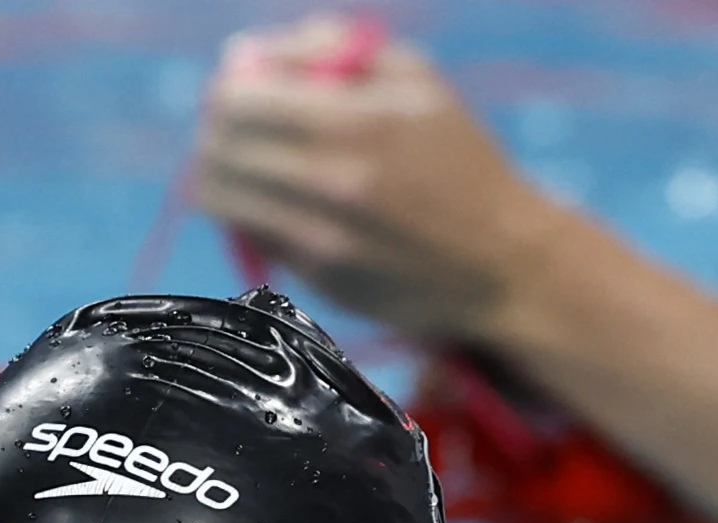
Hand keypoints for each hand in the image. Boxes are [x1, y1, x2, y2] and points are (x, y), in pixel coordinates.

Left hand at [193, 17, 563, 340]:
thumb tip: (247, 54)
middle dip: (215, 134)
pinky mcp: (315, 278)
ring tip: (245, 167)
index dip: (228, 92)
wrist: (501, 259)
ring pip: (220, 199)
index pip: (241, 102)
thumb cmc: (455, 157)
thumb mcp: (416, 80)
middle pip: (219, 151)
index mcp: (362, 120)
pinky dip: (250, 216)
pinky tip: (281, 207)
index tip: (237, 92)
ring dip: (219, 177)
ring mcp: (321, 237)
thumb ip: (332, 50)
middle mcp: (336, 182)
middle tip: (231, 131)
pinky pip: (249, 235)